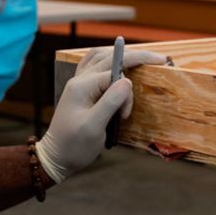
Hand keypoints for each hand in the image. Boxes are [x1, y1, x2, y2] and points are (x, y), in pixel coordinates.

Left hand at [35, 46, 166, 182]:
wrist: (56, 157)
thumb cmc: (74, 146)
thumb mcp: (94, 127)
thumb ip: (110, 102)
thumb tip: (128, 82)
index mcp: (82, 86)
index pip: (114, 73)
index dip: (127, 90)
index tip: (127, 114)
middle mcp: (79, 80)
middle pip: (110, 58)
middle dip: (135, 58)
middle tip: (159, 59)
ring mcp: (78, 83)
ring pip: (101, 58)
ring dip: (121, 58)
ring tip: (139, 60)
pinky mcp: (80, 90)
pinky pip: (94, 66)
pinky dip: (108, 63)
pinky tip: (116, 66)